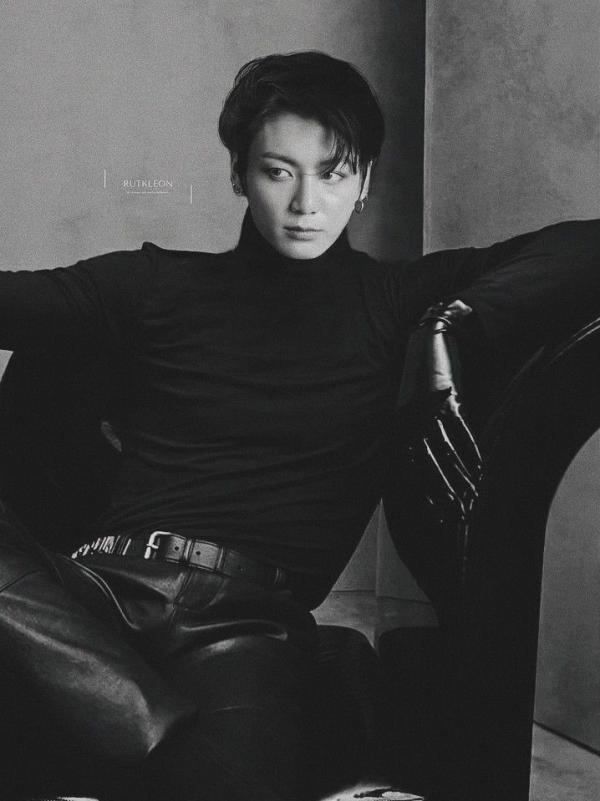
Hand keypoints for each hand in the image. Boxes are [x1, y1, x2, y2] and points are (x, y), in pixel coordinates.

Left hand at [396, 300, 482, 584]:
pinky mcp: (445, 397)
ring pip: (444, 450)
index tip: (435, 514)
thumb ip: (412, 433)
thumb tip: (416, 464)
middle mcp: (409, 421)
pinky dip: (470, 448)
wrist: (428, 340)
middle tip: (454, 515)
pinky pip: (459, 428)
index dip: (423, 490)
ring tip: (472, 495)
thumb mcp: (410, 407)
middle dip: (442, 490)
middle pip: (427, 463)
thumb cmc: (418, 378)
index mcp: (398, 425)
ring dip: (459, 475)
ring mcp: (427, 409)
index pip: (409, 465)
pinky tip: (480, 466)